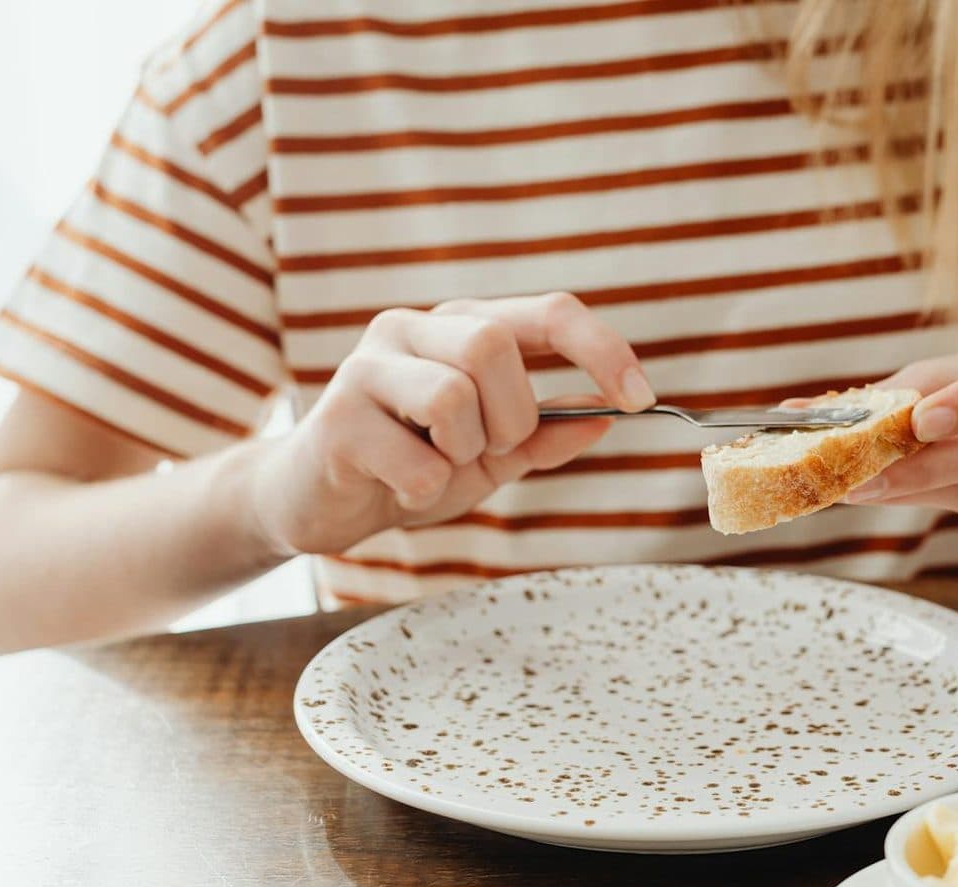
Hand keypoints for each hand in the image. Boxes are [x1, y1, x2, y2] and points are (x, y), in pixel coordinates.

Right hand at [245, 292, 653, 555]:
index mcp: (462, 328)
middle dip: (514, 415)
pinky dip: (427, 489)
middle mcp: (413, 330)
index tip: (640, 397)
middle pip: (494, 345)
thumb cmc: (410, 468)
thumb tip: (607, 415)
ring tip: (438, 465)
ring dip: (465, 452)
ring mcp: (368, 367)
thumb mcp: (492, 456)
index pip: (547, 311)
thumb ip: (546, 434)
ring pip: (453, 394)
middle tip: (488, 451)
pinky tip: (401, 488)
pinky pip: (418, 459)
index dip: (601, 348)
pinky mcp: (336, 418)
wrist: (317, 505)